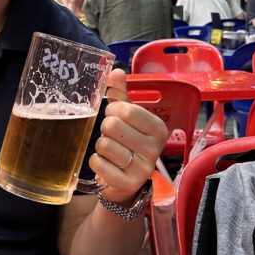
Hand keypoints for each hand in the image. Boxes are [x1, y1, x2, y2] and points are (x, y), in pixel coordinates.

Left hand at [89, 71, 166, 204]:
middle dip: (105, 129)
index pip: (126, 110)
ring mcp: (142, 168)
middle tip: (112, 136)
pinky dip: (97, 162)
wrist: (126, 181)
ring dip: (101, 146)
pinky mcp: (127, 183)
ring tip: (111, 151)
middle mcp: (154, 148)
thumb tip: (115, 71)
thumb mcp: (128, 118)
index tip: (114, 117)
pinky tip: (106, 164)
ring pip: (103, 145)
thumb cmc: (127, 143)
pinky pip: (98, 163)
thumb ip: (121, 94)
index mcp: (158, 128)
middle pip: (112, 126)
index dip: (112, 111)